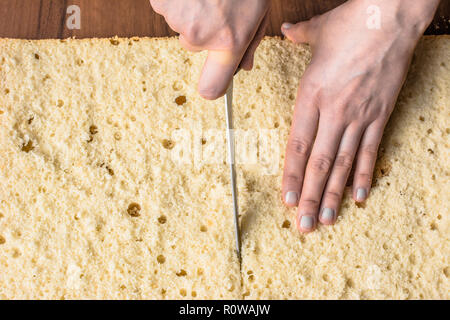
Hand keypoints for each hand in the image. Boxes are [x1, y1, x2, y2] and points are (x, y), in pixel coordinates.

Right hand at [150, 0, 269, 98]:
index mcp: (228, 41)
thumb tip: (243, 68)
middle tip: (216, 5)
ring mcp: (177, 17)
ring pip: (179, 24)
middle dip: (201, 30)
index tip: (212, 84)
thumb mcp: (258, 13)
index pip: (211, 87)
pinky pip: (166, 6)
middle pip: (192, 46)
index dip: (211, 86)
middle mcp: (200, 36)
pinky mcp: (161, 1)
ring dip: (189, 11)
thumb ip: (250, 44)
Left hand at [280, 0, 439, 231]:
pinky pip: (370, 151)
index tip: (285, 199)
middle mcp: (334, 111)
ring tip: (325, 220)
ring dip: (333, 195)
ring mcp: (359, 116)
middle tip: (302, 225)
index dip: (290, 175)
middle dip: (308, 197)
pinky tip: (359, 197)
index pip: (297, 144)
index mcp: (311, 95)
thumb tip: (285, 31)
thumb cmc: (352, 23)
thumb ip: (297, 36)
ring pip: (343, 164)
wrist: (391, 17)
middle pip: (318, 162)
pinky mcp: (380, 115)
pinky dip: (364, 175)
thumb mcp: (317, 31)